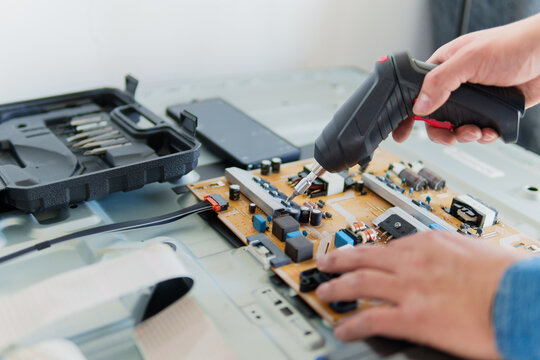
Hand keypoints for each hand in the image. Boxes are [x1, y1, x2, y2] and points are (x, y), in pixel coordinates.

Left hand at [315, 232, 523, 358]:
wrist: (524, 298)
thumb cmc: (508, 277)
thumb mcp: (474, 251)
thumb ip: (449, 254)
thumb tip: (443, 262)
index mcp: (430, 242)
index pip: (388, 245)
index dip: (368, 251)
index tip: (361, 254)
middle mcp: (414, 261)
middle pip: (364, 255)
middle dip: (339, 259)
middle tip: (325, 261)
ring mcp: (410, 288)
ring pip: (358, 282)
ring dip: (336, 287)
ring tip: (324, 291)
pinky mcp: (413, 317)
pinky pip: (370, 318)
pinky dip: (351, 323)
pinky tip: (342, 328)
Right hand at [392, 14, 539, 144]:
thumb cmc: (514, 44)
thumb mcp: (469, 60)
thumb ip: (440, 81)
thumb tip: (420, 105)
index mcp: (444, 69)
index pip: (417, 94)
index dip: (408, 114)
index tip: (401, 132)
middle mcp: (457, 86)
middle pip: (435, 118)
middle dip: (441, 131)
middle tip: (449, 134)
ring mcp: (474, 100)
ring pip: (456, 127)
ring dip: (464, 135)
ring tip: (475, 131)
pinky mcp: (492, 111)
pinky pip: (479, 131)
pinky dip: (483, 136)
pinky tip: (490, 130)